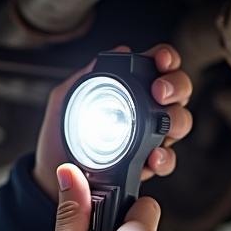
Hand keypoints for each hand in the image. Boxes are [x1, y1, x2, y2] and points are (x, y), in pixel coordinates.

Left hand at [31, 43, 193, 199]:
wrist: (51, 178)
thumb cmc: (58, 137)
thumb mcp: (65, 99)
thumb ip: (87, 75)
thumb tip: (118, 52)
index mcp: (128, 89)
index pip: (157, 66)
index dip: (166, 59)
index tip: (161, 61)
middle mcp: (145, 111)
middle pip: (179, 92)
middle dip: (177, 86)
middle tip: (160, 92)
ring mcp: (149, 138)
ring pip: (180, 123)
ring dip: (176, 120)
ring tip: (163, 124)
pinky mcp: (145, 165)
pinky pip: (166, 160)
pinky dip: (165, 158)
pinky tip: (153, 156)